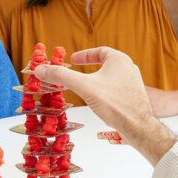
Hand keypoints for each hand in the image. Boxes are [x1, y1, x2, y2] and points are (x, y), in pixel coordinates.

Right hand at [34, 47, 177, 164]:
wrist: (137, 126)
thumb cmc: (114, 103)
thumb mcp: (83, 86)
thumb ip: (62, 76)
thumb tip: (40, 69)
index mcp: (119, 59)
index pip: (99, 51)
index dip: (84, 55)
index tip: (72, 60)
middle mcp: (129, 68)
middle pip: (105, 63)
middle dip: (89, 67)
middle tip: (77, 72)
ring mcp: (134, 83)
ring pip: (111, 77)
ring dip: (97, 80)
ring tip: (85, 87)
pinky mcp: (134, 97)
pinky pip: (116, 89)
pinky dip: (104, 91)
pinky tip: (98, 102)